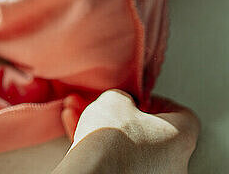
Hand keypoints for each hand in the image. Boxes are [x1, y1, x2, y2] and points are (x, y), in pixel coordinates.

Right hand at [53, 90, 199, 173]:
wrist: (92, 172)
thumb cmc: (111, 140)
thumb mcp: (115, 99)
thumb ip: (125, 97)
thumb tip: (121, 102)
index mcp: (180, 139)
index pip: (183, 116)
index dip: (159, 103)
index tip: (140, 99)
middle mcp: (174, 166)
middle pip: (156, 134)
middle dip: (129, 119)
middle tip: (112, 109)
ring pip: (132, 150)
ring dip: (110, 133)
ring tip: (84, 117)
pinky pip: (119, 165)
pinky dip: (102, 151)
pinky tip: (80, 136)